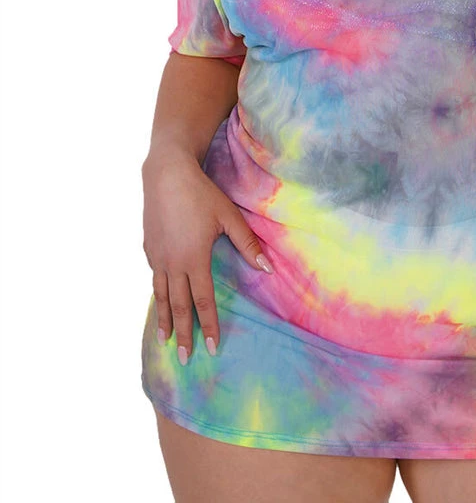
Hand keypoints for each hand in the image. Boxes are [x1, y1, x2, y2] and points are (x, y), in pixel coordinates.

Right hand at [141, 153, 272, 363]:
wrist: (166, 175)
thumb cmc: (202, 194)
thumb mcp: (229, 218)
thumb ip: (248, 244)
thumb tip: (268, 269)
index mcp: (194, 260)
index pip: (203, 302)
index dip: (209, 326)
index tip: (213, 348)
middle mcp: (173, 264)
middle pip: (179, 307)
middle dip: (183, 335)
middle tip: (186, 359)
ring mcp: (157, 257)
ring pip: (162, 296)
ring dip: (165, 320)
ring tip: (166, 340)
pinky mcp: (149, 248)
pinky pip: (155, 277)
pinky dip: (158, 294)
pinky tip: (161, 300)